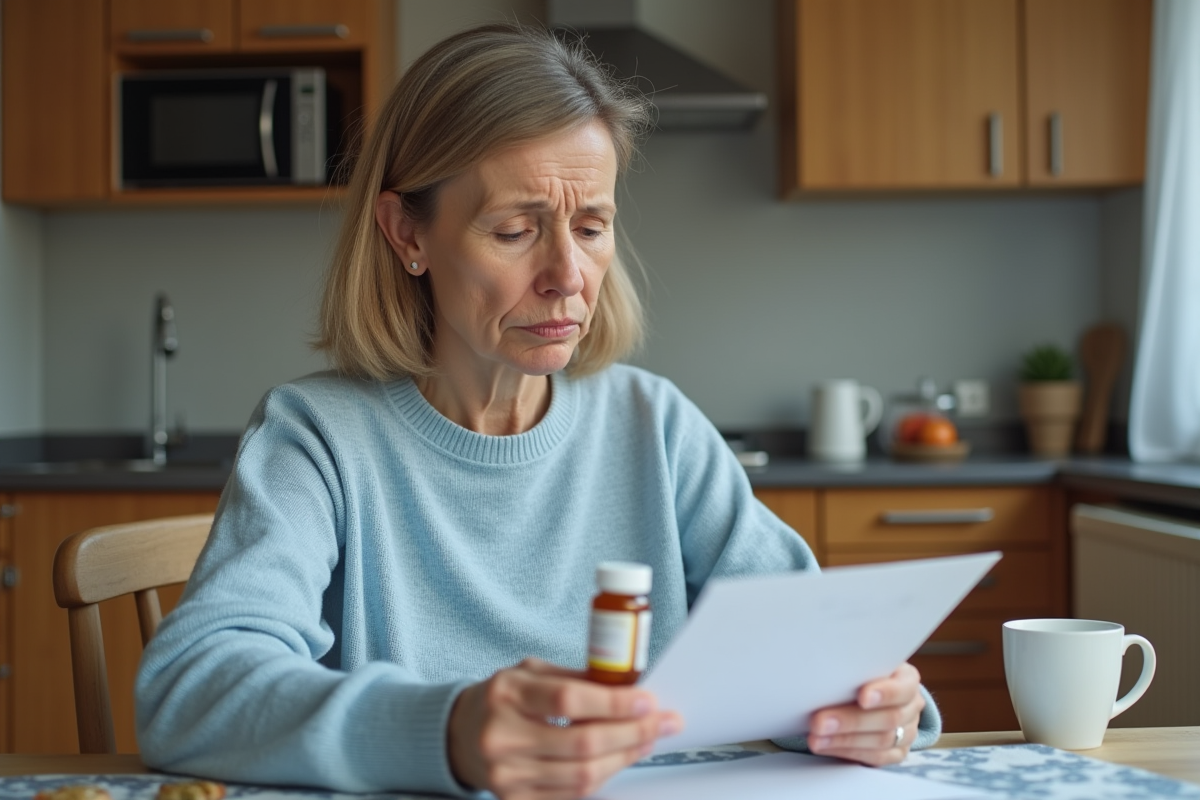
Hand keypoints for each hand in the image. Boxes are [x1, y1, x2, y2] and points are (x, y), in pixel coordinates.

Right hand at [447, 658, 683, 799]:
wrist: (461, 735)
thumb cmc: (503, 699)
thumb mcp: (531, 672)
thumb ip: (576, 678)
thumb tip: (629, 686)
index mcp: (506, 693)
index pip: (569, 700)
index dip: (614, 703)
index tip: (647, 700)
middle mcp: (501, 736)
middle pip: (582, 744)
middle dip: (632, 733)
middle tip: (661, 722)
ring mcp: (505, 775)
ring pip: (582, 776)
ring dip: (624, 758)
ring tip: (647, 740)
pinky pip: (571, 796)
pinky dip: (602, 778)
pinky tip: (618, 759)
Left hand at [806, 662, 924, 766]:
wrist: (873, 693)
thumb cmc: (862, 673)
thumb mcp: (862, 664)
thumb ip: (853, 670)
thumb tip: (825, 674)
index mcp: (907, 679)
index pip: (903, 687)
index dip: (885, 693)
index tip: (862, 697)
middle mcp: (911, 706)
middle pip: (889, 718)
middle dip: (851, 721)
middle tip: (819, 722)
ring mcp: (907, 732)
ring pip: (880, 741)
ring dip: (843, 740)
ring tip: (816, 738)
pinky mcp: (897, 753)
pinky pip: (875, 757)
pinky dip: (846, 752)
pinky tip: (826, 746)